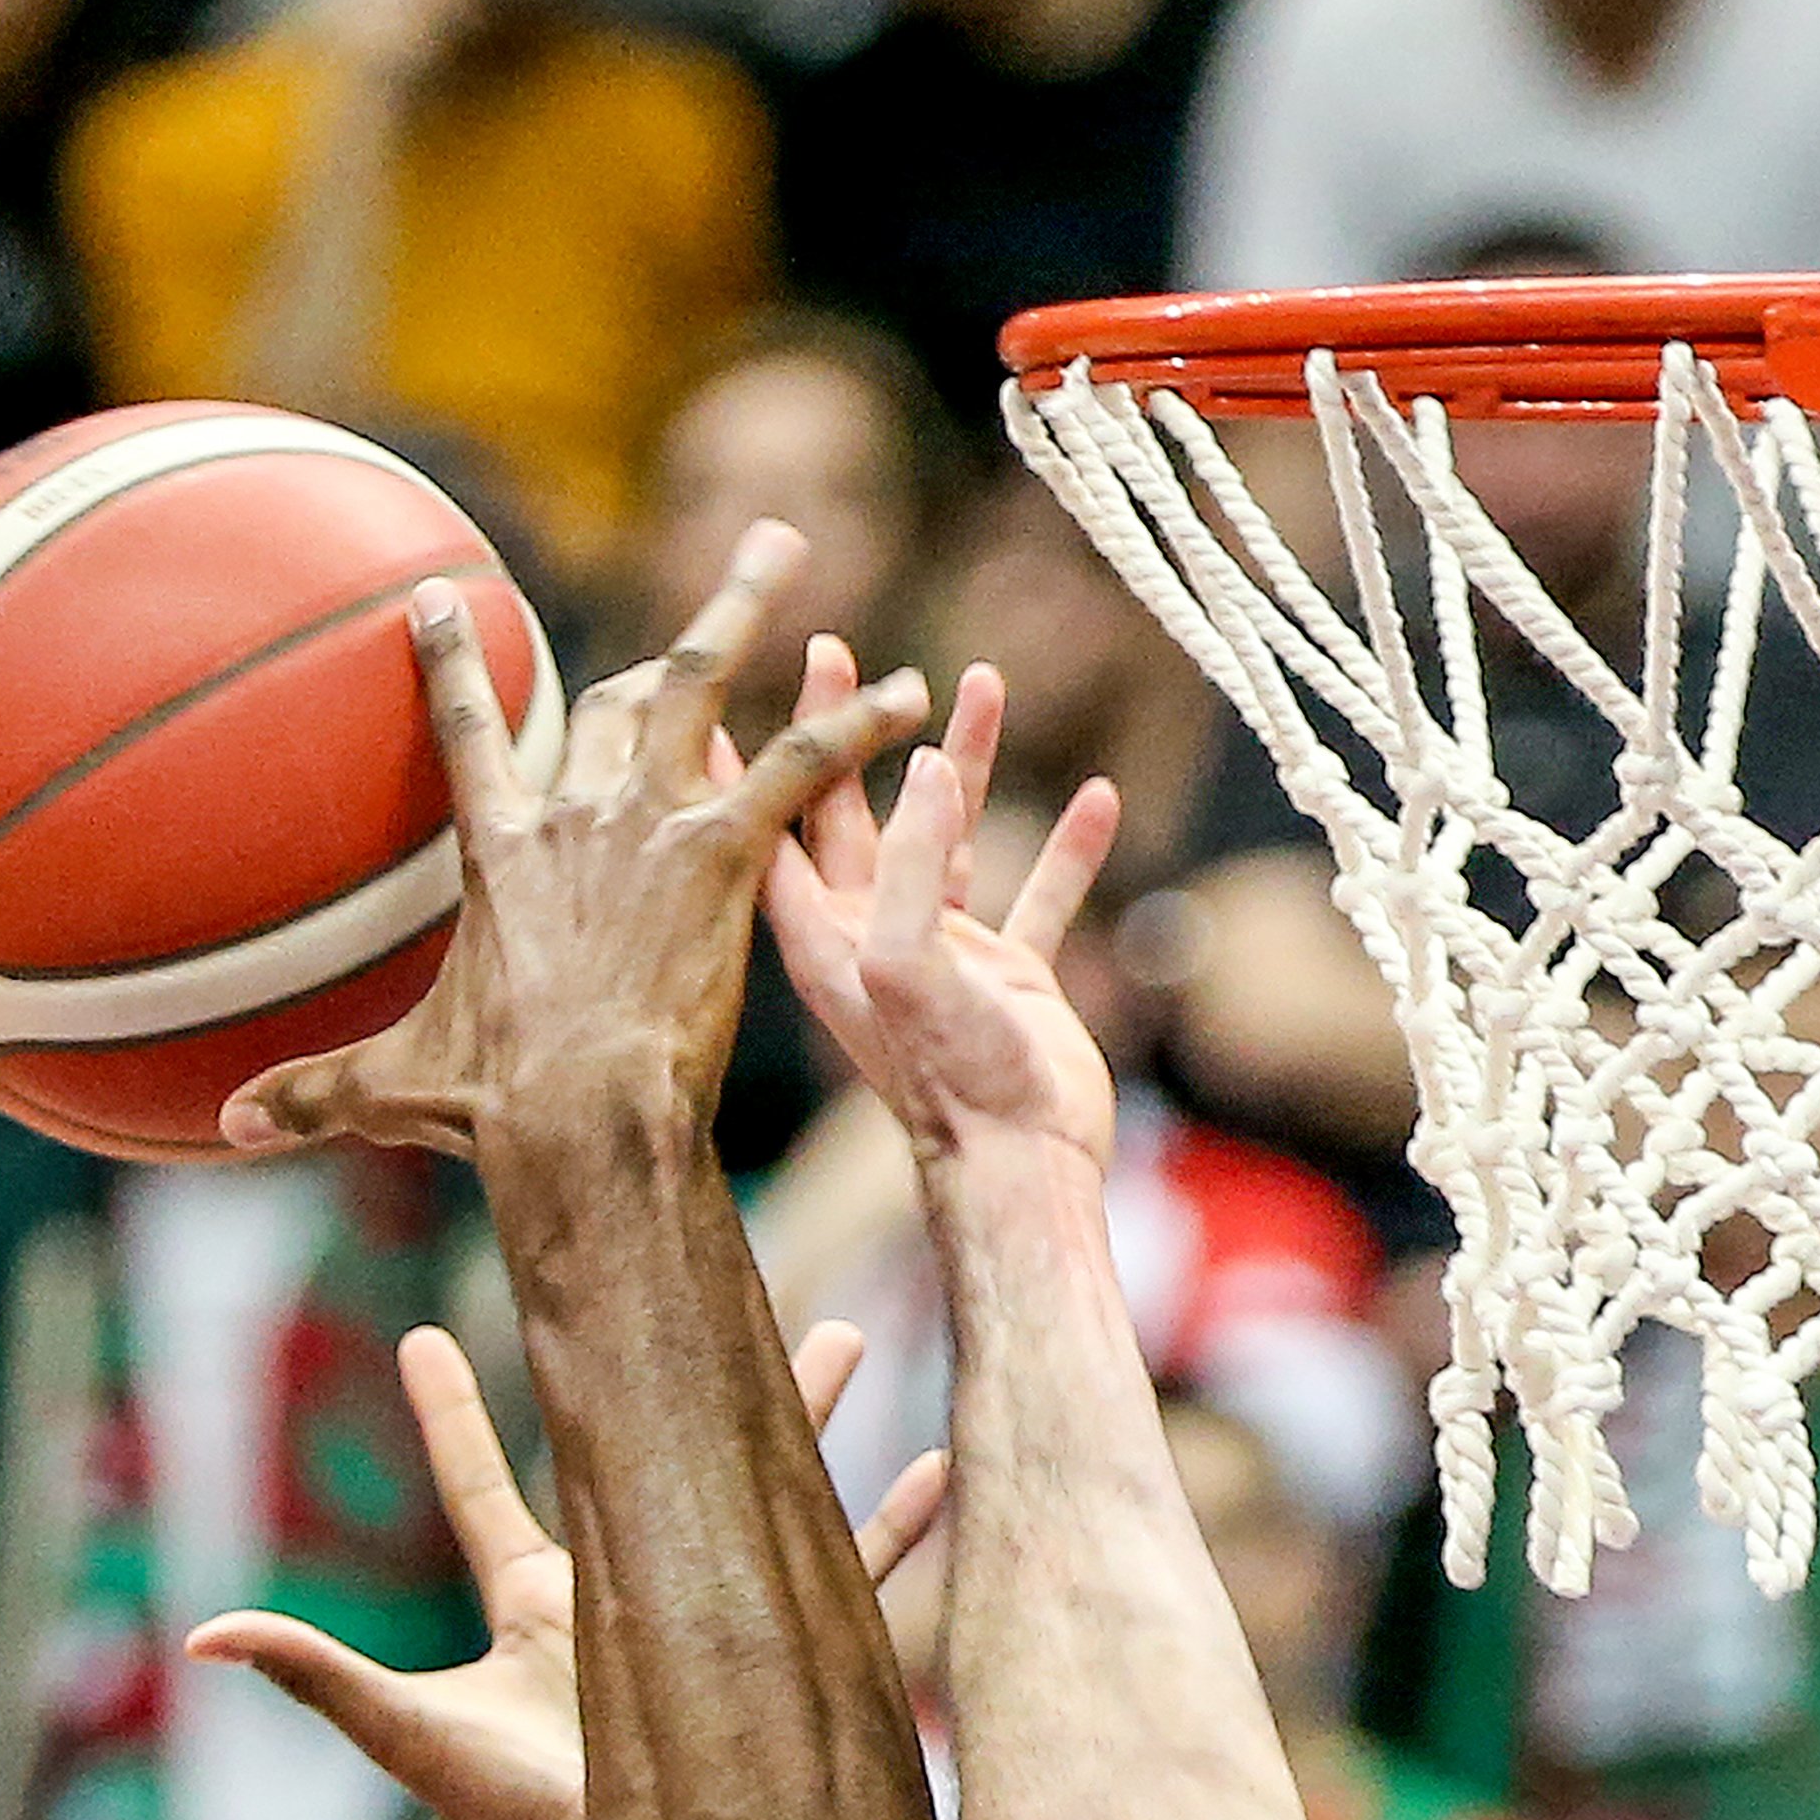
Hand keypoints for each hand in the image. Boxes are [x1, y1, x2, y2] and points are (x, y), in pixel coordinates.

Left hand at [186, 1318, 947, 1819]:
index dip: (448, 1415)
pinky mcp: (782, 1657)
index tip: (417, 1339)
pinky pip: (854, 1581)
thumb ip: (319, 1677)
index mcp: (540, 1599)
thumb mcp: (415, 1732)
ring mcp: (715, 1615)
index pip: (486, 1484)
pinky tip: (943, 1471)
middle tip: (709, 1282)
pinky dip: (897, 1528)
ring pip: (768, 1490)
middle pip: (660, 1453)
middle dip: (687, 1375)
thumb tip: (203, 1635)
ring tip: (846, 1335)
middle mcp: (630, 1592)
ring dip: (808, 1418)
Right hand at [223, 523, 927, 1155]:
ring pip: (703, 680)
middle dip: (677, 628)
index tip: (435, 598)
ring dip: (748, 606)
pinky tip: (913, 694)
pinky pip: (799, 763)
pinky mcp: (719, 847)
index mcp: (499, 854)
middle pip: (622, 689)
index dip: (447, 663)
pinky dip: (858, 725)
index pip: (467, 734)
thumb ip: (311, 1094)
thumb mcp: (389, 1090)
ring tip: (788, 543)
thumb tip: (221, 1131)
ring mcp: (647, 818)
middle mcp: (573, 812)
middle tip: (728, 573)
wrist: (574, 1113)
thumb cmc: (488, 1107)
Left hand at [751, 650, 1122, 1170]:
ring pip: (950, 830)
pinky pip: (1037, 889)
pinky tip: (1095, 796)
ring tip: (980, 679)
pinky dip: (1064, 843)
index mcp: (824, 932)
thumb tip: (928, 767)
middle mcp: (872, 932)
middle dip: (847, 729)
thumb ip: (915, 865)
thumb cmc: (950, 1081)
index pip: (770, 825)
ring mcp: (942, 951)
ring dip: (965, 758)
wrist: (1020, 1169)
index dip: (752, 755)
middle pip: (849, 808)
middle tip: (837, 650)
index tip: (724, 684)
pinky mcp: (1008, 973)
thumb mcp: (913, 964)